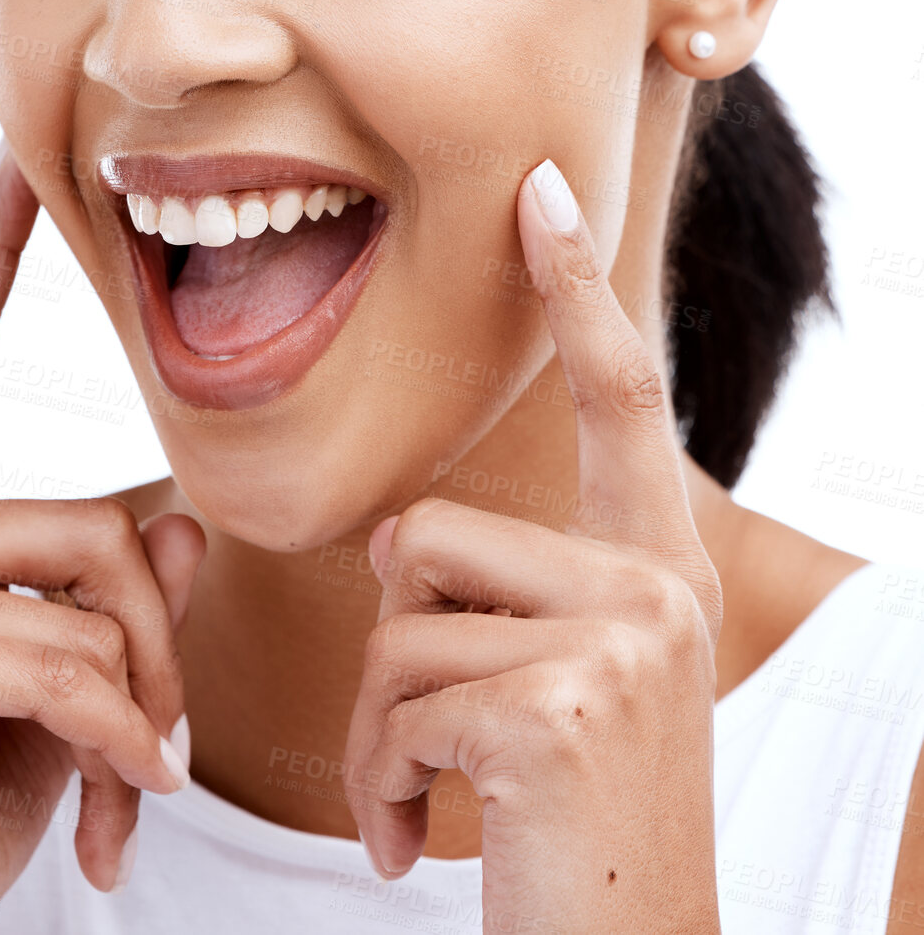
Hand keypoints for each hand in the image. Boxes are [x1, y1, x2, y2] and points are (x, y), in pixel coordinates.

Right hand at [0, 145, 205, 934]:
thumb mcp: (61, 695)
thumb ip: (109, 598)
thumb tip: (177, 519)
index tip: (12, 167)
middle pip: (97, 519)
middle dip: (160, 644)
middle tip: (166, 752)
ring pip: (94, 585)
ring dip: (143, 704)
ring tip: (133, 789)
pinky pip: (65, 658)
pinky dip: (117, 740)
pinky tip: (111, 811)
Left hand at [344, 159, 722, 933]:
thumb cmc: (572, 827)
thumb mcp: (560, 686)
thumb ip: (506, 590)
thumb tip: (401, 535)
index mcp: (656, 571)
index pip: (620, 399)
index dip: (577, 291)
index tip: (540, 191)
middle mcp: (656, 590)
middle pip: (433, 533)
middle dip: (391, 647)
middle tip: (417, 746)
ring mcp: (620, 643)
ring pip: (401, 613)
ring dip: (376, 727)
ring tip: (417, 799)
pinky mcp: (561, 705)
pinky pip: (397, 698)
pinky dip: (380, 782)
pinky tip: (420, 843)